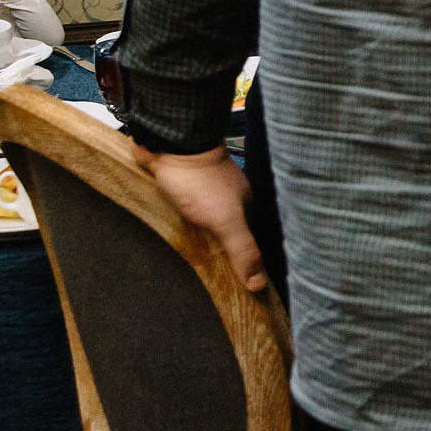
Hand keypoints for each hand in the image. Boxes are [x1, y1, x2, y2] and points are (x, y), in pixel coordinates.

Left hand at [139, 146, 266, 291]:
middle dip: (222, 247)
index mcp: (243, 205)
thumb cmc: (200, 181)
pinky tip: (175, 226)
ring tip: (192, 253)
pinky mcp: (181, 183)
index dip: (242, 259)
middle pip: (227, 227)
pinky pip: (183, 206)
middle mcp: (226, 197)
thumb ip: (242, 251)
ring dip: (200, 231)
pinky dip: (181, 216)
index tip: (237, 282)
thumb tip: (258, 285)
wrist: (172, 145)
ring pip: (205, 217)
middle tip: (212, 273)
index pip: (245, 239)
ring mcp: (204, 189)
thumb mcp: (226, 221)